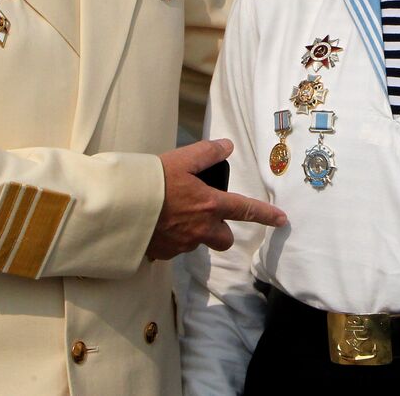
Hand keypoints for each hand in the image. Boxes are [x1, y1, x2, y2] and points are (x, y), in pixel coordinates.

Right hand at [147, 139, 286, 259]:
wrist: (117, 207)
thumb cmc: (152, 181)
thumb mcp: (181, 159)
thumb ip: (207, 153)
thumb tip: (227, 146)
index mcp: (209, 205)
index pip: (245, 210)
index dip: (266, 215)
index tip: (282, 220)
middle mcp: (200, 229)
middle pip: (223, 239)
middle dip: (221, 230)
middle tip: (206, 215)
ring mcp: (181, 245)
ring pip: (197, 242)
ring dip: (193, 232)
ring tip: (173, 214)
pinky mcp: (162, 254)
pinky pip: (174, 248)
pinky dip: (172, 238)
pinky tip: (158, 224)